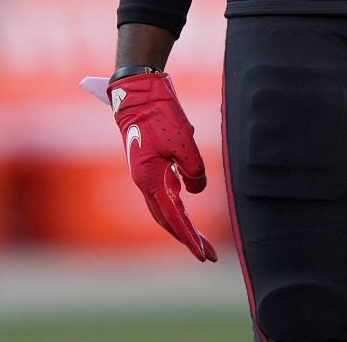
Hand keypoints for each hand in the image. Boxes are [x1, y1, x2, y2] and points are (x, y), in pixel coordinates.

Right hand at [104, 72, 216, 261]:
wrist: (137, 92)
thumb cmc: (159, 115)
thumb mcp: (183, 142)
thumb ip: (193, 170)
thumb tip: (196, 190)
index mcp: (149, 181)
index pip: (173, 218)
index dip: (190, 237)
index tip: (203, 254)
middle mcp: (145, 182)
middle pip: (167, 219)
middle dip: (188, 238)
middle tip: (208, 255)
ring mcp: (146, 174)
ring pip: (166, 208)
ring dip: (183, 224)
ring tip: (201, 240)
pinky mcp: (151, 164)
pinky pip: (166, 191)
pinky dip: (178, 205)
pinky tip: (188, 209)